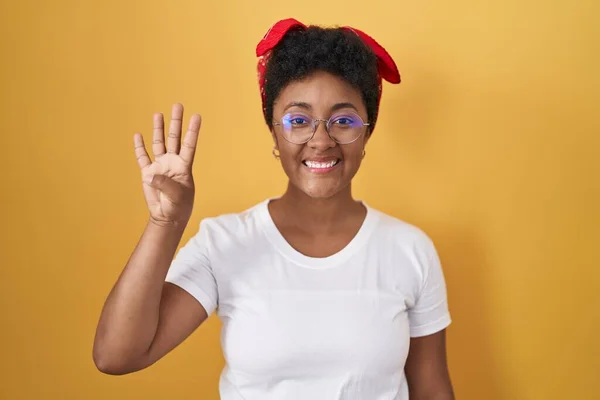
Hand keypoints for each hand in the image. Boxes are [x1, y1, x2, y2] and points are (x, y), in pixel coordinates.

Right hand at [133, 103, 200, 225]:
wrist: (167, 216)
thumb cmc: (178, 207)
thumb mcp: (176, 197)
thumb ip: (166, 184)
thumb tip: (151, 175)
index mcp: (184, 166)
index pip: (189, 144)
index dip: (193, 131)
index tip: (197, 116)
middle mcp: (172, 162)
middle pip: (174, 138)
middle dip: (175, 122)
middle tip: (178, 105)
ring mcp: (160, 166)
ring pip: (159, 143)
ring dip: (158, 129)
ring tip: (158, 114)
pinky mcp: (148, 173)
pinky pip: (143, 157)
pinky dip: (139, 147)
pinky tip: (138, 135)